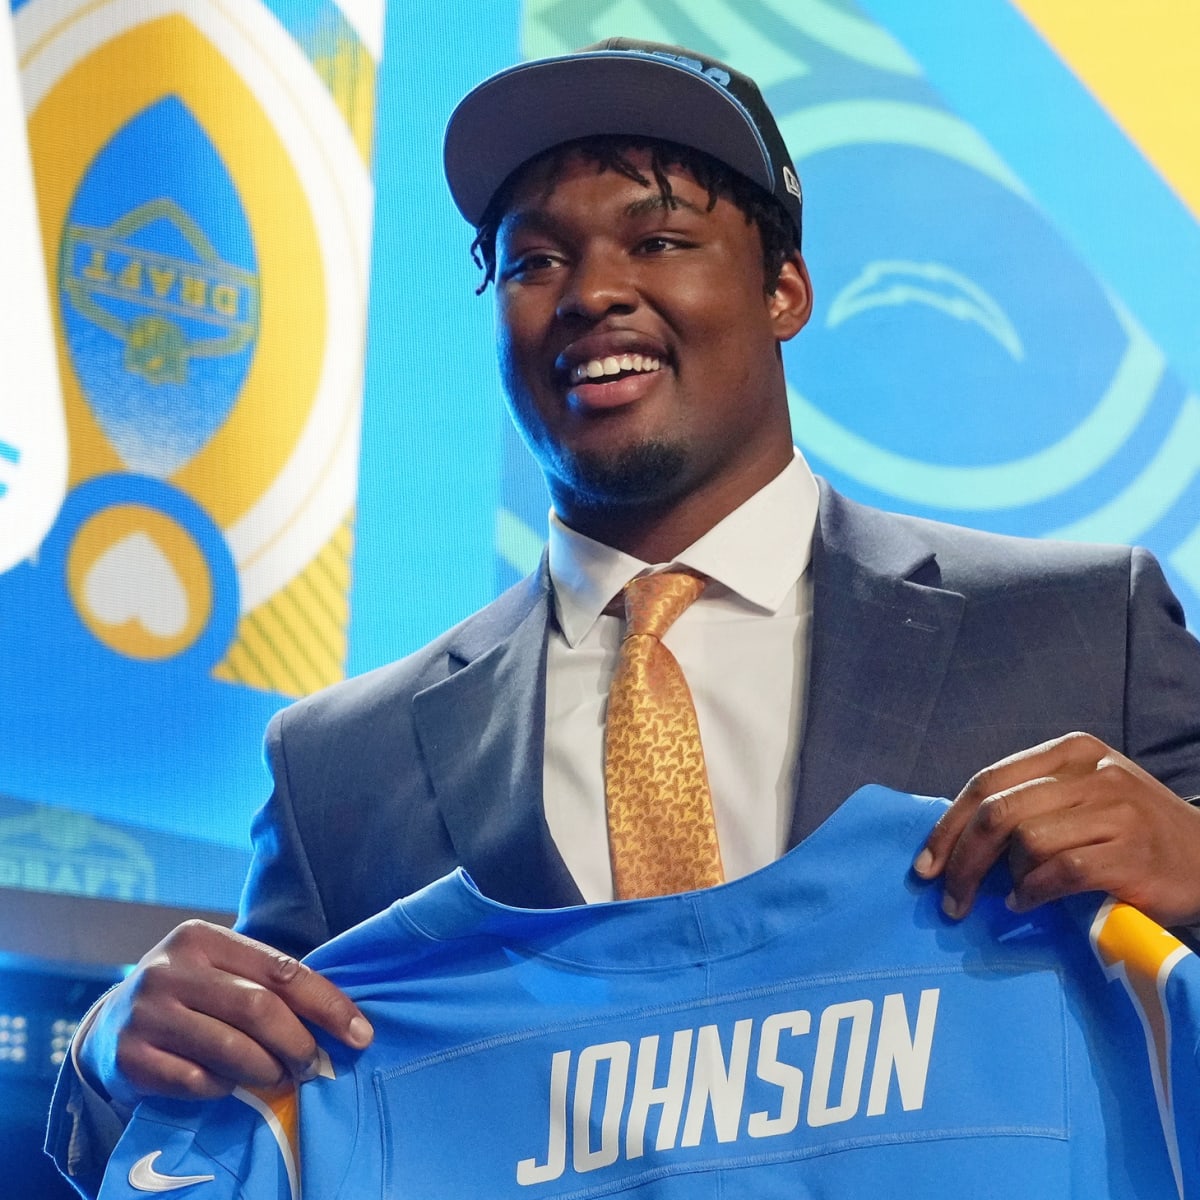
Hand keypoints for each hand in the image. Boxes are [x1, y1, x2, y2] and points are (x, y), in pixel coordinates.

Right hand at [77, 921, 372, 1108]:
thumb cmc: (190, 993)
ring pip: (230, 1049)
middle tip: (316, 1066)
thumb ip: (267, 983)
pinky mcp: (130, 1056)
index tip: (360, 1034)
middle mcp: (171, 968)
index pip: (283, 969)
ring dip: (268, 1070)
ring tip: (282, 1077)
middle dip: (299, 1043)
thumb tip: (340, 1021)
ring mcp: (147, 1012)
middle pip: (258, 1009)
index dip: (327, 1005)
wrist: (109, 1024)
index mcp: (204, 937)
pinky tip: (230, 1084)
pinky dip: (224, 1087)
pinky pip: (196, 1081)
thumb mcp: (222, 970)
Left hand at [913, 732, 1199, 926]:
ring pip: (1025, 841)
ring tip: (1010, 898)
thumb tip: (956, 842)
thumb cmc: (1132, 833)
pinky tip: (1030, 904)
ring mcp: (1115, 809)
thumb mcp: (1083, 798)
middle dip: (962, 860)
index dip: (948, 826)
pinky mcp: (1131, 852)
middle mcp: (1091, 772)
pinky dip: (1035, 893)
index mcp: (1068, 752)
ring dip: (1005, 880)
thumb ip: (1029, 805)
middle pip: (996, 813)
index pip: (987, 782)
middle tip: (950, 900)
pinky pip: (1060, 872)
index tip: (927, 865)